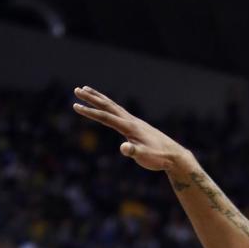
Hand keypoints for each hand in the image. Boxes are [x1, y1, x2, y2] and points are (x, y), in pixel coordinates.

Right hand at [73, 86, 190, 174]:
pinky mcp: (135, 125)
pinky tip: (105, 107)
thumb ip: (134, 152)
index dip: (90, 112)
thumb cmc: (158, 157)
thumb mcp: (145, 157)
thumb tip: (123, 148)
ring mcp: (133, 121)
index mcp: (129, 127)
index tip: (75, 106)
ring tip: (86, 90)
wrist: (173, 155)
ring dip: (98, 98)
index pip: (106, 117)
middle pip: (107, 106)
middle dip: (91, 98)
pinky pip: (117, 112)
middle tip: (76, 90)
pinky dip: (108, 106)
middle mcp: (130, 120)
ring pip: (112, 106)